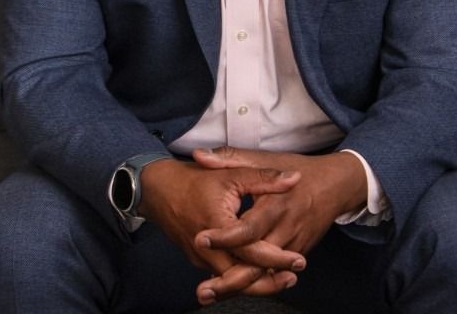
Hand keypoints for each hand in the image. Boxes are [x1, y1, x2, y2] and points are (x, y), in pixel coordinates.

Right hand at [138, 158, 305, 302]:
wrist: (158, 189)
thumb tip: (294, 179)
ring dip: (258, 284)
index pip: (251, 251)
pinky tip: (260, 274)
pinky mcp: (199, 260)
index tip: (298, 260)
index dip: (277, 258)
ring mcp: (201, 258)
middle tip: (295, 274)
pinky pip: (223, 275)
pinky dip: (242, 278)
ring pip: (233, 282)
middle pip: (243, 276)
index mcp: (217, 225)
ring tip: (284, 280)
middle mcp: (207, 249)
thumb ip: (263, 178)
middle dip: (271, 280)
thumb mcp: (231, 172)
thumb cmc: (195, 179)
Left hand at [191, 147, 367, 300]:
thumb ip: (229, 158)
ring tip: (209, 294)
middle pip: (256, 262)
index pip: (248, 228)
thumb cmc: (296, 169)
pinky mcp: (296, 254)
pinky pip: (273, 273)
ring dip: (238, 287)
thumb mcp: (263, 158)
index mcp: (275, 204)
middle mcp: (285, 229)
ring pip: (264, 274)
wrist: (334, 185)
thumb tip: (198, 155)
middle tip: (202, 290)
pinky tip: (230, 287)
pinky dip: (253, 282)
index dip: (225, 236)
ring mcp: (293, 246)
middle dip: (229, 279)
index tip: (201, 238)